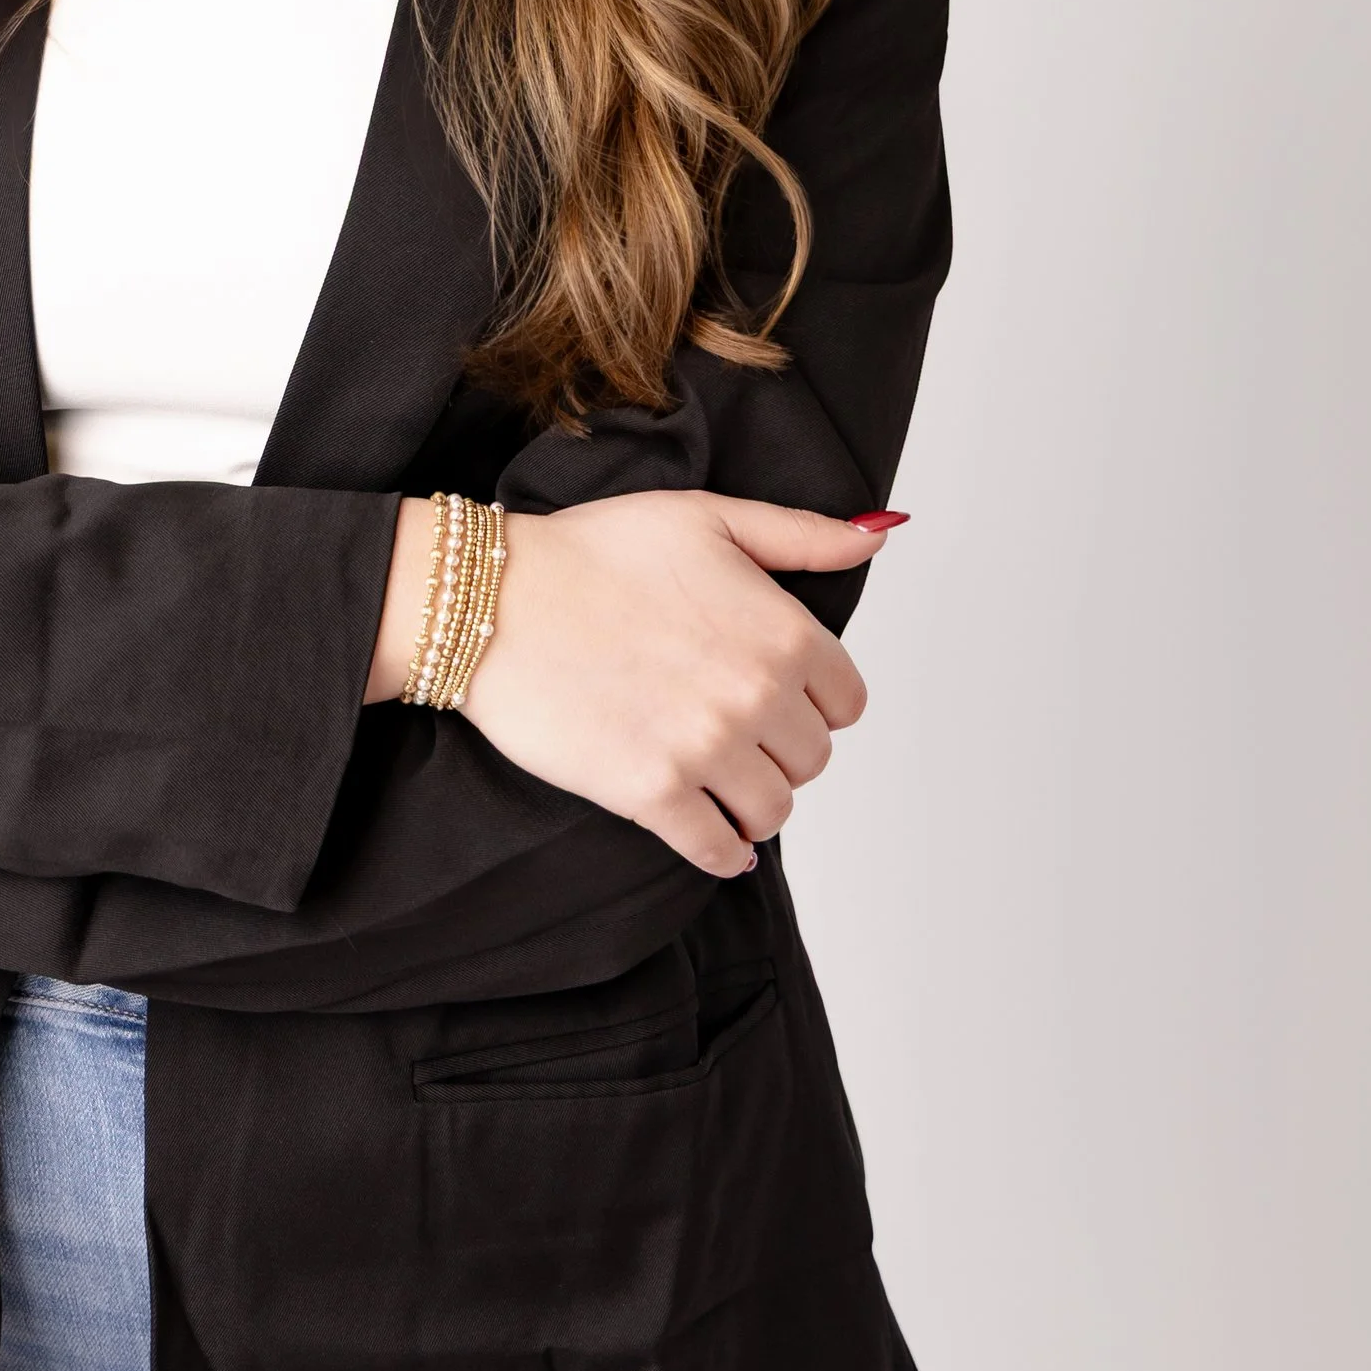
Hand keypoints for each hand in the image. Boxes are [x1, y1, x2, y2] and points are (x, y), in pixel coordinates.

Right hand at [376, 490, 900, 878]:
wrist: (493, 600)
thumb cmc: (592, 552)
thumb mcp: (707, 517)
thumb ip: (801, 535)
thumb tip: (877, 538)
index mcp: (783, 632)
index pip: (845, 701)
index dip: (812, 699)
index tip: (777, 697)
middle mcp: (757, 696)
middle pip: (812, 760)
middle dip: (779, 748)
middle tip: (736, 733)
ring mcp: (706, 751)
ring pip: (773, 811)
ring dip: (753, 802)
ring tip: (721, 782)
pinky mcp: (652, 795)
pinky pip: (719, 851)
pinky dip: (725, 853)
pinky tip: (716, 839)